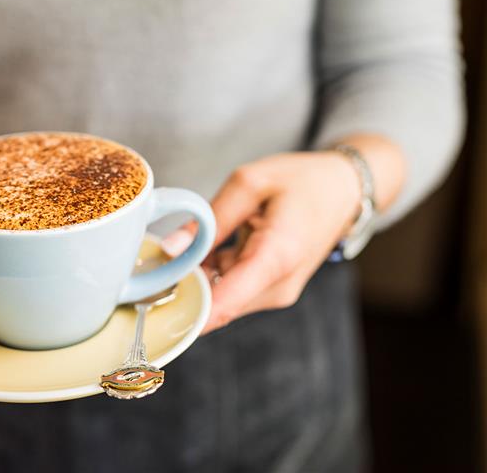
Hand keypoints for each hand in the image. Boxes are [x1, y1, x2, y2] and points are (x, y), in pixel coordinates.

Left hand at [162, 139, 403, 333]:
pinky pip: (231, 292)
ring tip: (177, 251)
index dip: (186, 311)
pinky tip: (200, 253)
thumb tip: (170, 248)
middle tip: (148, 268)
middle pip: (217, 305)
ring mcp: (276, 292)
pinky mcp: (271, 291)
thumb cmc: (301, 181)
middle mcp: (278, 285)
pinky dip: (211, 278)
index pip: (225, 302)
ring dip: (195, 283)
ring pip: (221, 301)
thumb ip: (208, 218)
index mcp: (276, 255)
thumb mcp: (249, 183)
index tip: (152, 312)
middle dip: (182, 291)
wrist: (344, 191)